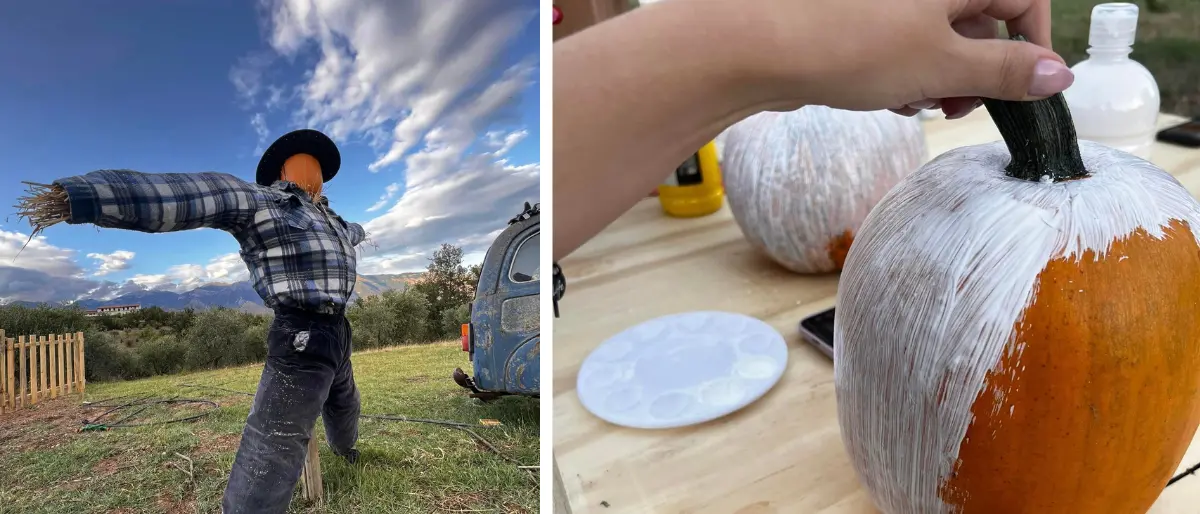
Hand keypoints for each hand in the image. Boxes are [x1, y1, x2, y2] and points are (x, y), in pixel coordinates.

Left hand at [733, 0, 1070, 118]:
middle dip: (974, 70)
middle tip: (955, 108)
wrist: (754, 45)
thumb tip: (1059, 75)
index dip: (1029, 47)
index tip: (1024, 91)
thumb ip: (1003, 71)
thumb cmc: (848, 42)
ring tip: (914, 104)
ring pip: (936, 37)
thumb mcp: (940, 64)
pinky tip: (885, 98)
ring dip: (937, 78)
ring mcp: (889, 2)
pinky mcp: (857, 20)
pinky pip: (899, 44)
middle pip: (977, 20)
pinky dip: (902, 72)